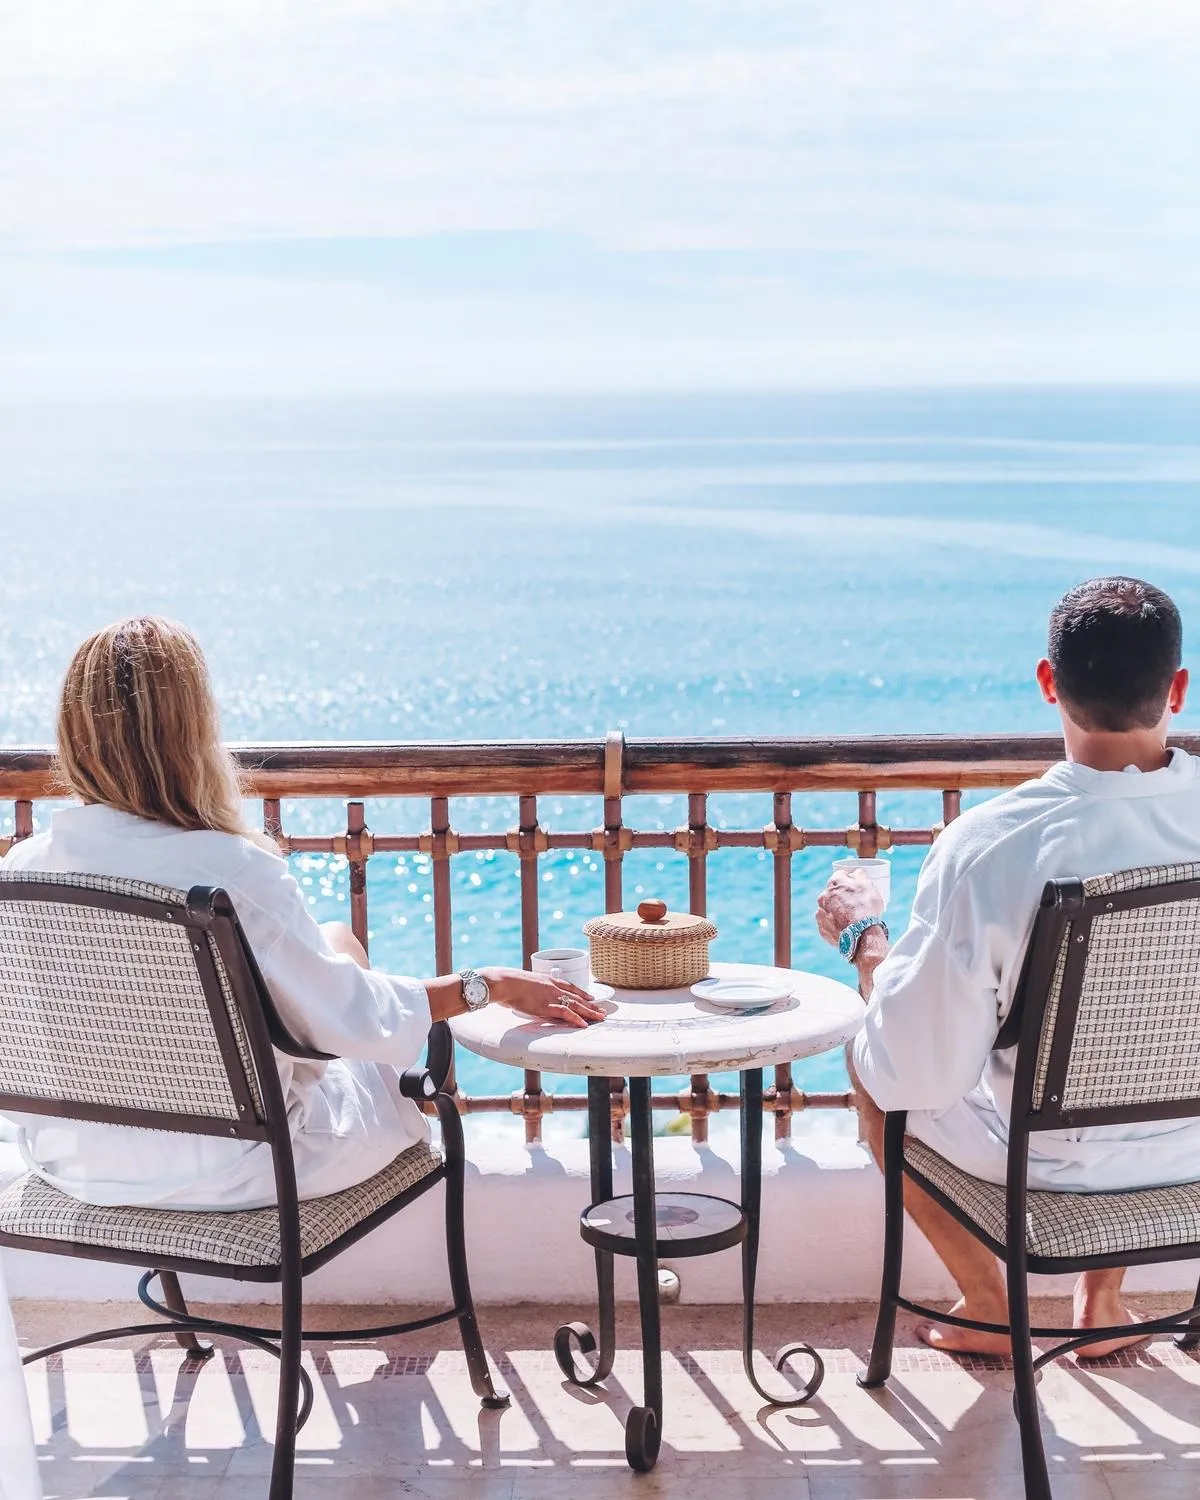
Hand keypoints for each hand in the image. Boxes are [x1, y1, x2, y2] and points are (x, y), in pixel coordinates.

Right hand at [483, 967, 605, 1028]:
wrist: (503, 982)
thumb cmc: (507, 982)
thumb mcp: (523, 983)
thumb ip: (530, 989)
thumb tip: (527, 995)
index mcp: (547, 980)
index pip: (569, 986)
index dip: (581, 993)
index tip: (590, 997)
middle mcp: (552, 987)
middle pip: (576, 996)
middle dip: (590, 1005)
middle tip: (602, 1010)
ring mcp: (551, 996)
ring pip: (575, 1005)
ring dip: (589, 1012)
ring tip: (600, 1017)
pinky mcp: (546, 1006)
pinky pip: (565, 1013)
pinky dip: (576, 1018)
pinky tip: (584, 1024)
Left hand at [816, 869, 883, 947]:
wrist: (861, 934)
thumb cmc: (866, 907)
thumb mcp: (869, 885)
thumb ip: (860, 875)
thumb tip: (855, 872)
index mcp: (834, 882)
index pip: (840, 875)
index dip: (849, 880)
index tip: (856, 887)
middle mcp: (823, 896)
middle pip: (833, 893)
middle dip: (842, 896)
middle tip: (855, 904)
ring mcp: (821, 913)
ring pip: (829, 908)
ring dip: (837, 911)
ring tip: (851, 919)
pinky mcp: (822, 928)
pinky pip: (829, 924)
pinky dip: (836, 925)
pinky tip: (846, 928)